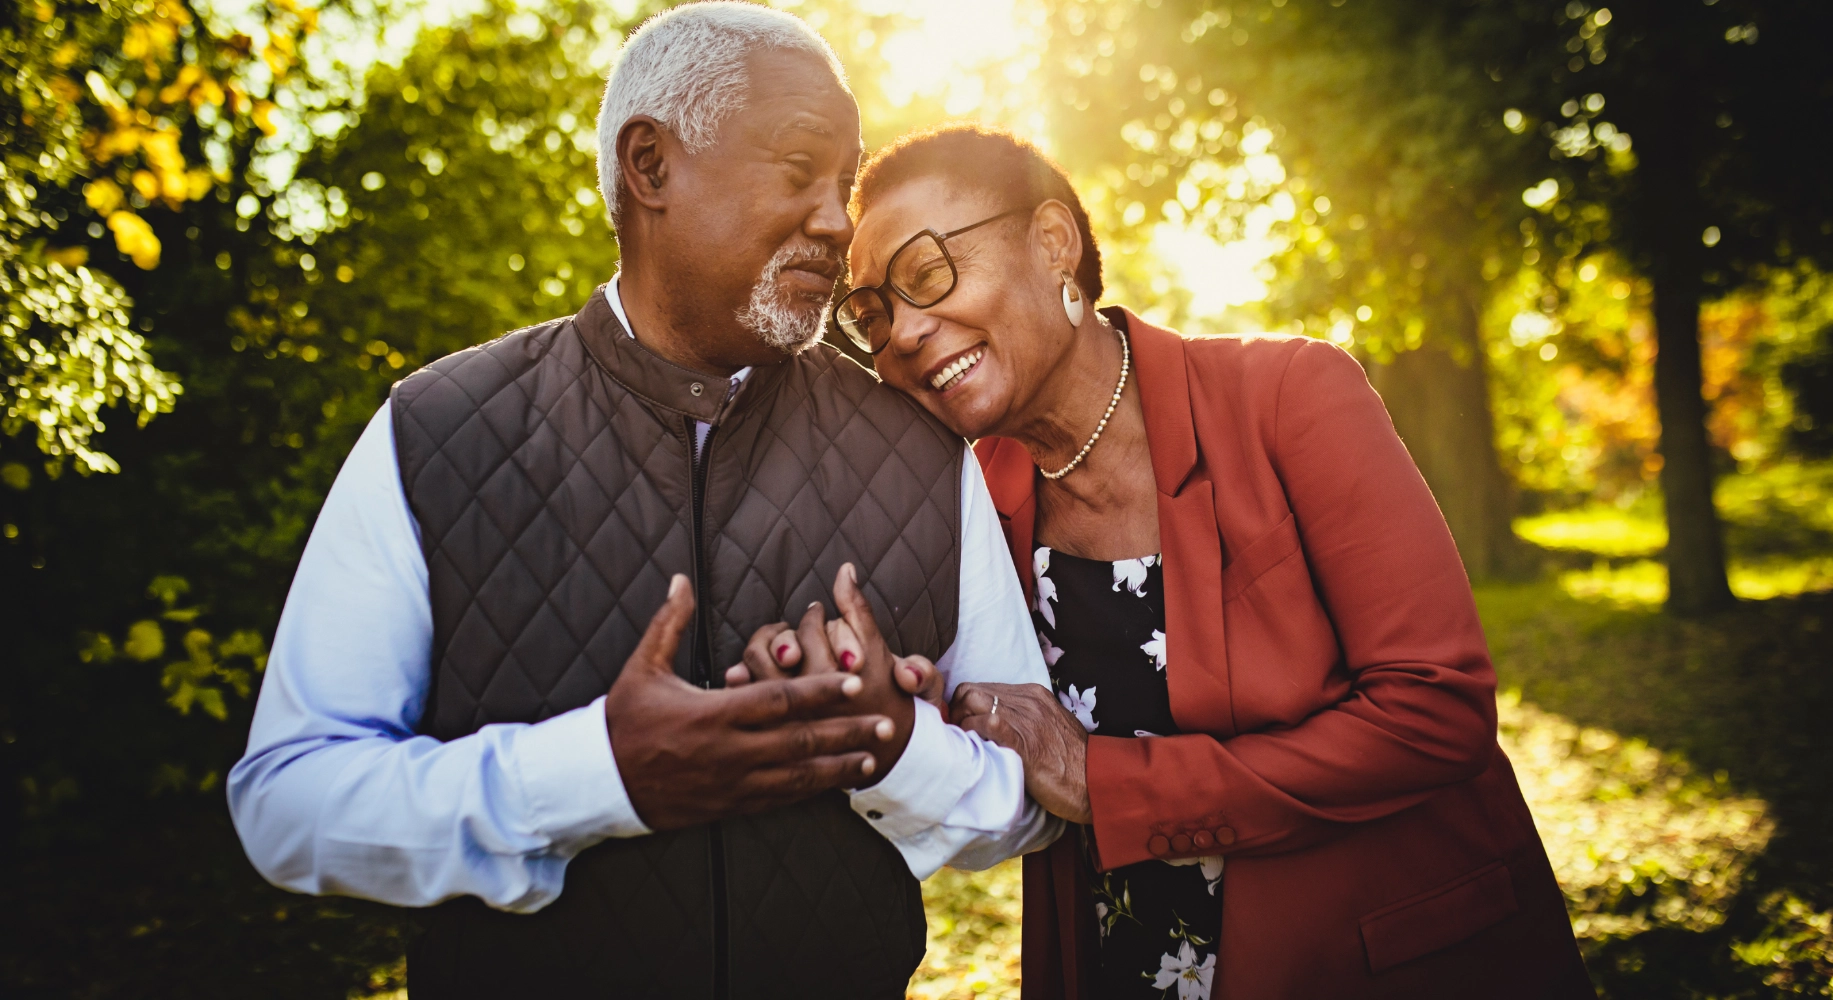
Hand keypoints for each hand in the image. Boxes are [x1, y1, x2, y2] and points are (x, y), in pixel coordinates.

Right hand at [605, 574, 897, 830]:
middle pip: (800, 740)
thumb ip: (669, 623)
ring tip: (873, 757)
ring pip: (796, 777)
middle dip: (847, 730)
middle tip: (887, 722)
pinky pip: (778, 800)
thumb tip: (681, 579)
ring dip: (837, 766)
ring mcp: (731, 783)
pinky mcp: (728, 806)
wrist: (598, 783)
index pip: (778, 699)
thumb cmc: (623, 721)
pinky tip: (835, 785)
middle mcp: (729, 751)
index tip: (853, 678)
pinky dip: (809, 791)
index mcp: (713, 714)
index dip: (819, 689)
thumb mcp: (643, 668)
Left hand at [723, 564, 920, 784]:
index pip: (810, 629)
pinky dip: (740, 678)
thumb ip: (859, 610)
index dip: (813, 616)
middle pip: (777, 646)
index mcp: (839, 677)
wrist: (882, 754)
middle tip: (795, 634)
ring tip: (778, 652)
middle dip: (785, 633)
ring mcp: (787, 717)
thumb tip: (844, 570)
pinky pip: (743, 695)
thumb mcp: (880, 653)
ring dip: (762, 649)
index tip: (817, 613)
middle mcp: (810, 699)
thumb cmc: (885, 700)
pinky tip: (746, 674)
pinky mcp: (770, 732)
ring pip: (755, 666)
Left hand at [952, 682, 1091, 824]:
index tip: (963, 724)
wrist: (1096, 781)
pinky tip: (977, 750)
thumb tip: (994, 724)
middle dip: (956, 711)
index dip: (965, 706)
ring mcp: (1025, 718)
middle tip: (959, 735)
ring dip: (961, 724)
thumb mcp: (1049, 728)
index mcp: (1034, 694)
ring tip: (967, 744)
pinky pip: (984, 725)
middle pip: (970, 690)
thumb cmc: (1072, 763)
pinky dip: (972, 735)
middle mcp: (1028, 700)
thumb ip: (1024, 720)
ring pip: (972, 703)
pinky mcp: (1022, 740)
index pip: (983, 687)